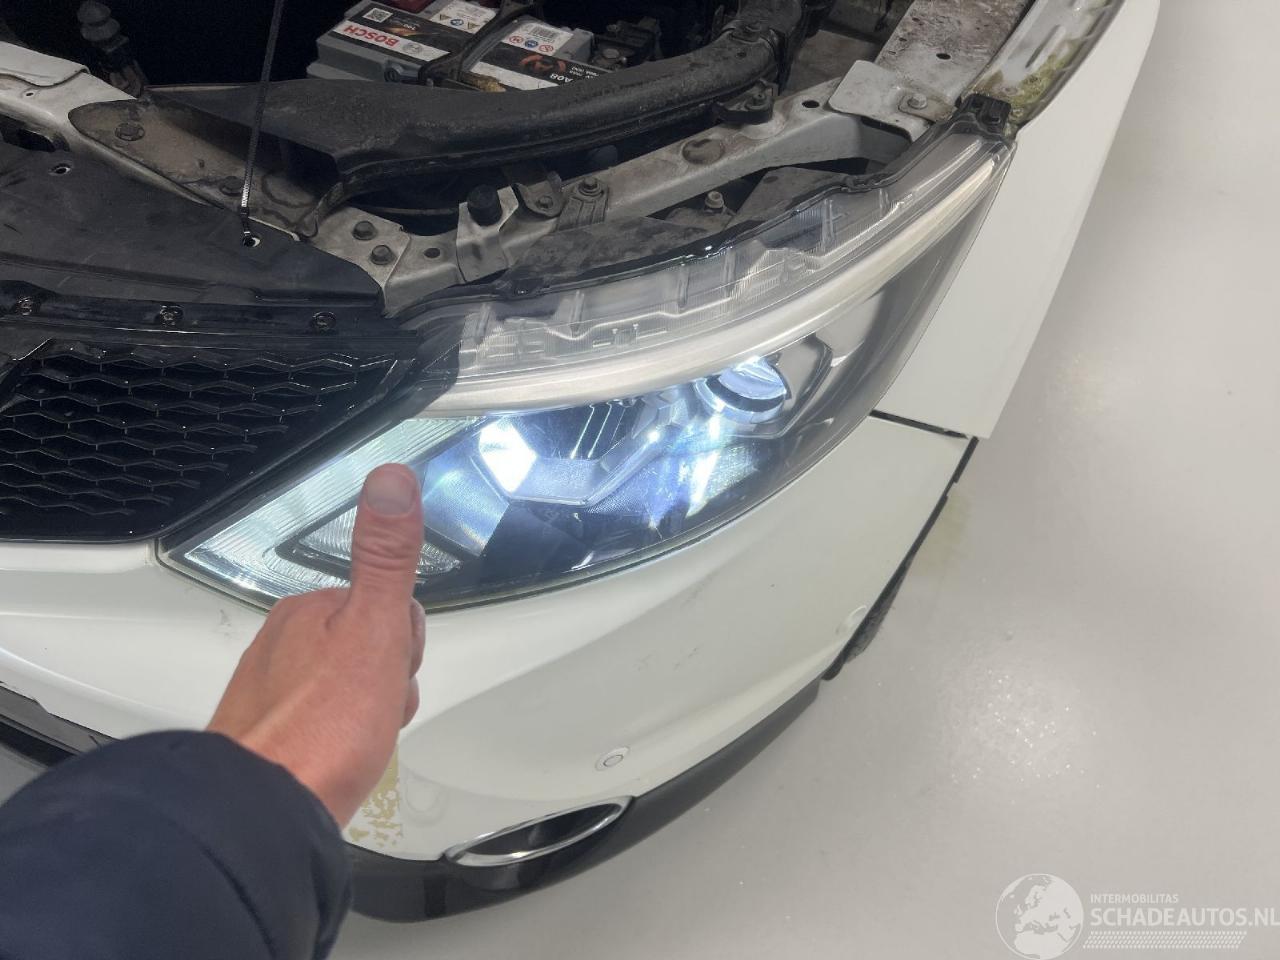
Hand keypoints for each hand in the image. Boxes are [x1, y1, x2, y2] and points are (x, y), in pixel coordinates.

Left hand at [208, 464, 425, 825]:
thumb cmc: (323, 726)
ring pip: (350, 688)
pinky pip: (326, 724)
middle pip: (369, 648)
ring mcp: (273, 693)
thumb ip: (386, 555)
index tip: (394, 670)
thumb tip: (391, 479)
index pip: (387, 608)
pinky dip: (343, 740)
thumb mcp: (374, 630)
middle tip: (379, 710)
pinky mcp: (271, 739)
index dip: (406, 644)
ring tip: (361, 741)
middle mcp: (283, 644)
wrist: (262, 812)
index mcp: (309, 611)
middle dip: (390, 681)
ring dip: (370, 714)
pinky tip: (343, 759)